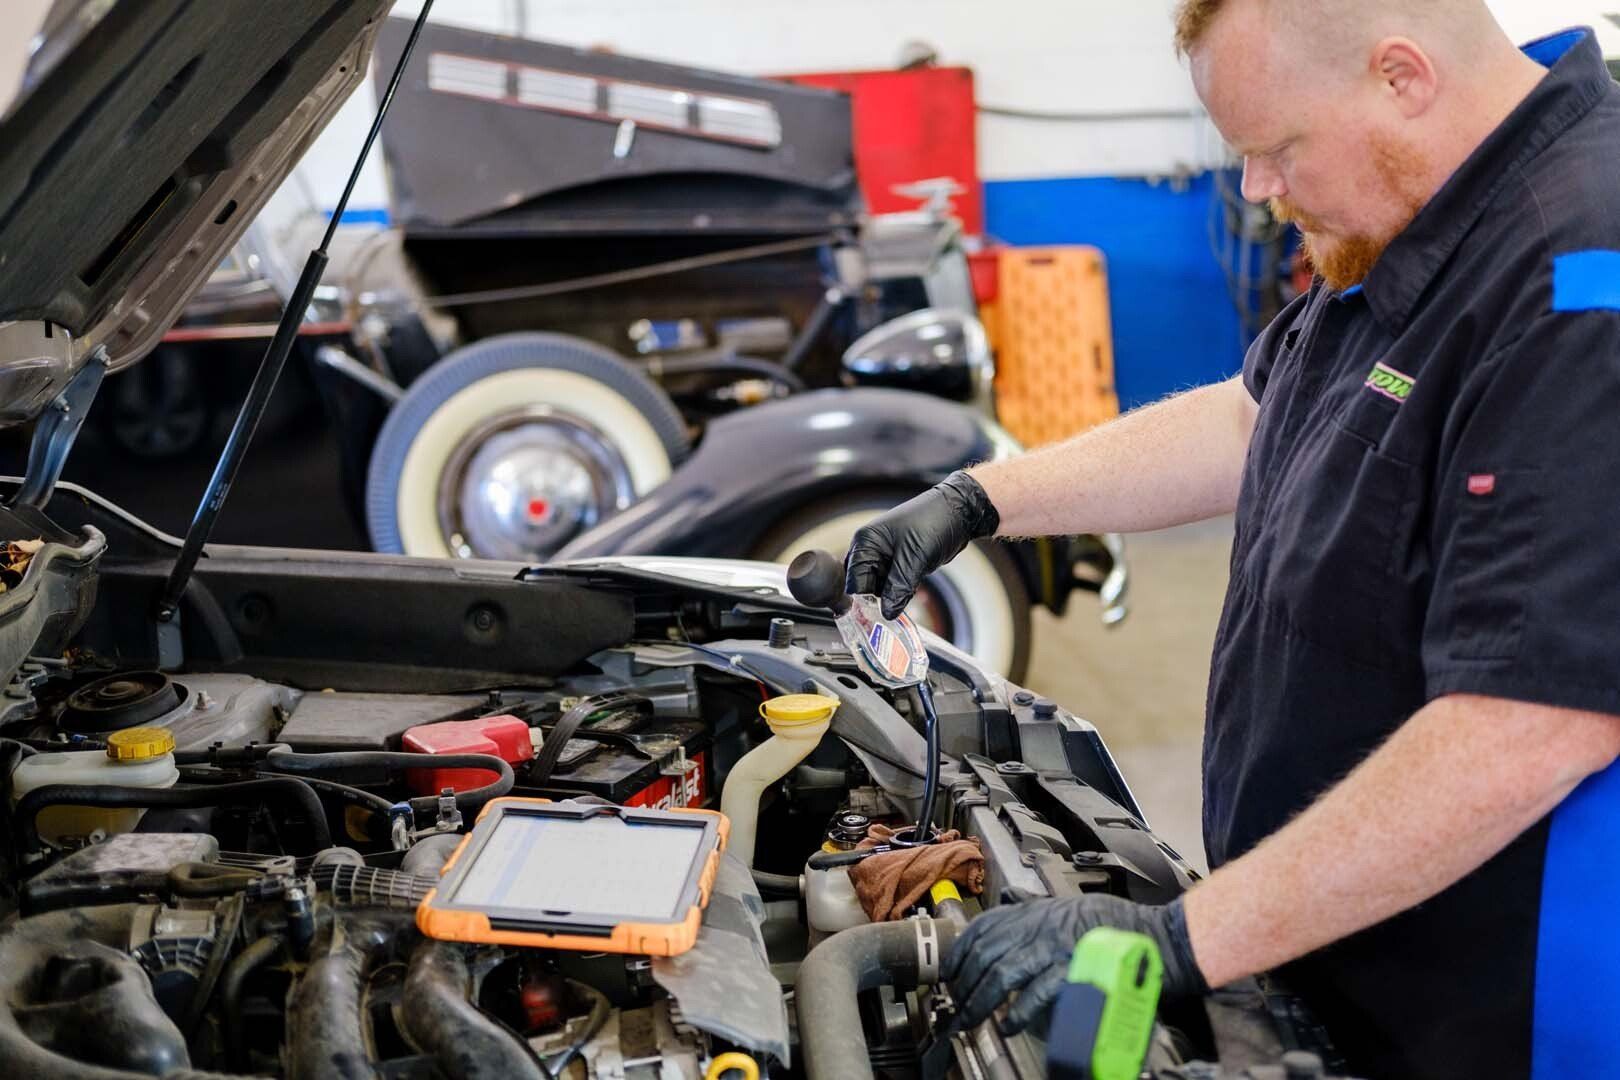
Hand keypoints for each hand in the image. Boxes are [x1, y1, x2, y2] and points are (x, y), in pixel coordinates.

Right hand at [843, 471, 1000, 619]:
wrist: (960, 512)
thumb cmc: (933, 522)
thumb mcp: (914, 558)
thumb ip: (898, 587)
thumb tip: (887, 612)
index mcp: (866, 542)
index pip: (854, 580)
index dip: (862, 600)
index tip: (873, 617)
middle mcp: (871, 548)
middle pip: (864, 584)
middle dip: (876, 600)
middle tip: (889, 614)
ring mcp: (886, 555)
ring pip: (880, 586)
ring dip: (890, 597)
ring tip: (904, 600)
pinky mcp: (900, 562)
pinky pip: (893, 583)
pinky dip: (900, 591)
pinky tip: (910, 593)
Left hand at [943, 894, 1206, 1033]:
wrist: (1157, 937)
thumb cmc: (1117, 925)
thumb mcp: (1069, 906)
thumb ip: (1036, 907)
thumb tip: (1010, 898)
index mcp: (1037, 912)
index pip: (984, 926)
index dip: (960, 951)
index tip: (949, 971)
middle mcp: (1040, 926)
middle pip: (986, 954)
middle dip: (963, 983)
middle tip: (954, 1006)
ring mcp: (1056, 948)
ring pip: (1002, 974)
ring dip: (980, 1001)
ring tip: (969, 1020)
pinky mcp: (1073, 970)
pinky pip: (1036, 993)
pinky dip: (1018, 1012)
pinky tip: (1008, 1025)